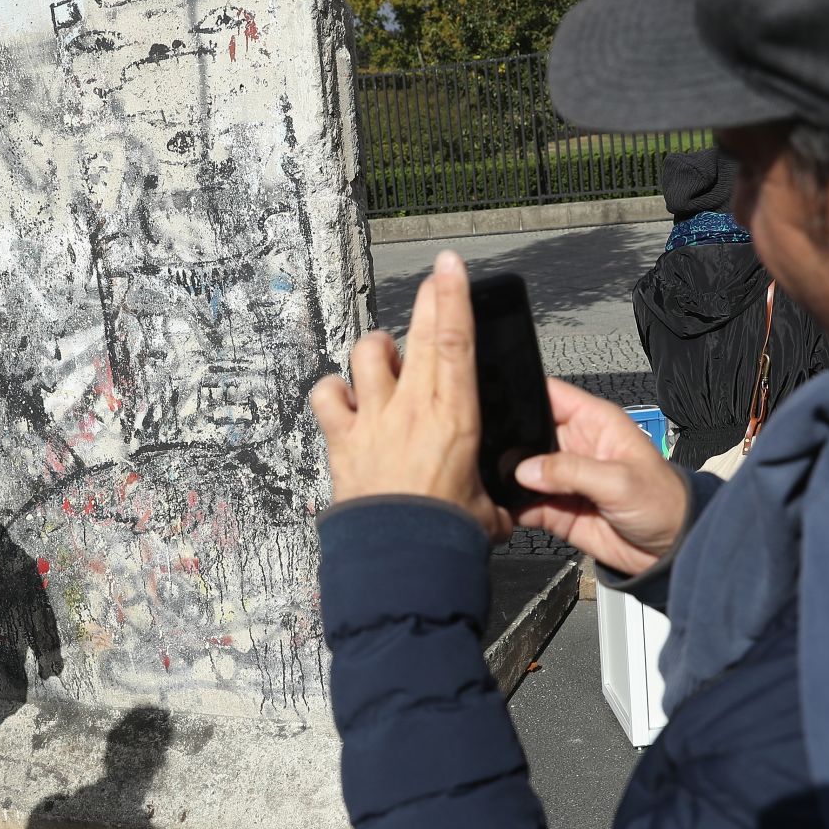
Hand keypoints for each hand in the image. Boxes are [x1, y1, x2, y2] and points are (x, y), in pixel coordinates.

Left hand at [310, 252, 509, 539]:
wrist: (400, 561)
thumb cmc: (445, 537)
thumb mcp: (487, 510)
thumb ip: (492, 498)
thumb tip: (501, 508)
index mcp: (455, 417)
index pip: (457, 341)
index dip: (453, 297)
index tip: (450, 267)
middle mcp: (411, 408)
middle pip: (420, 334)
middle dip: (428, 300)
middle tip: (433, 278)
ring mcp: (372, 420)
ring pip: (368, 354)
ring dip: (378, 350)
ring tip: (387, 359)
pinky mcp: (342, 439)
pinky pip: (326, 395)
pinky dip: (332, 391)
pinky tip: (343, 399)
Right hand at [511, 378, 689, 576]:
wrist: (670, 549)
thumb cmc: (663, 503)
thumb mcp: (620, 481)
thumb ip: (571, 472)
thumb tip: (526, 469)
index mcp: (593, 423)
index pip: (551, 395)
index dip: (523, 393)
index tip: (496, 402)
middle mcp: (573, 446)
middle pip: (526, 432)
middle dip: (506, 441)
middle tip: (488, 452)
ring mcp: (562, 478)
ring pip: (520, 470)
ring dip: (505, 477)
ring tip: (492, 483)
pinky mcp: (555, 508)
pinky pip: (523, 503)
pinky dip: (511, 507)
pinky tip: (503, 508)